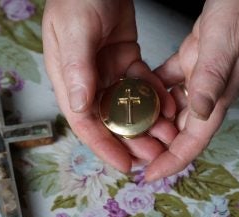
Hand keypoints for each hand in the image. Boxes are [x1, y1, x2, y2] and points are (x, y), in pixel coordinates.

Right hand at [42, 0, 176, 172]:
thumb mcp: (75, 31)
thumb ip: (77, 68)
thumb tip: (79, 108)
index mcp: (69, 80)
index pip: (84, 122)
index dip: (103, 146)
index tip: (124, 164)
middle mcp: (88, 81)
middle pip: (108, 120)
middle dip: (131, 140)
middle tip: (153, 155)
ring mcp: (108, 72)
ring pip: (128, 106)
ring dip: (147, 122)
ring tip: (168, 135)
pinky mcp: (127, 61)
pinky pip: (142, 84)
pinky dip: (156, 96)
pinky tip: (170, 106)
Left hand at [145, 0, 238, 179]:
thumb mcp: (226, 45)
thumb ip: (212, 78)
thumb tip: (200, 112)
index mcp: (218, 96)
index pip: (193, 140)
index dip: (172, 161)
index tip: (151, 175)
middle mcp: (207, 93)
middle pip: (179, 130)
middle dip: (157, 145)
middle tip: (131, 152)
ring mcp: (198, 78)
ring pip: (172, 108)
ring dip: (152, 120)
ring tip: (128, 128)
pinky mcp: (190, 61)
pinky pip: (166, 82)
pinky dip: (152, 89)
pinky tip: (137, 92)